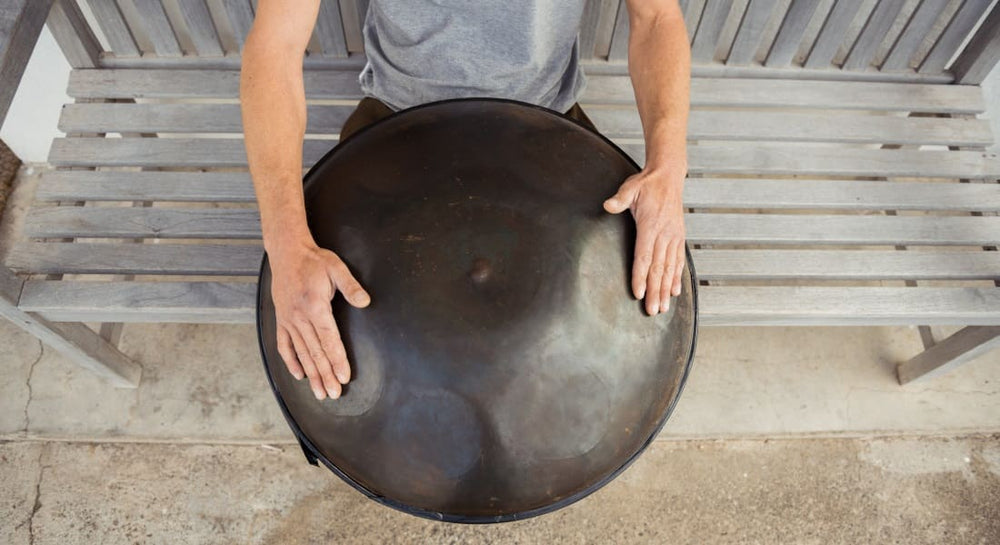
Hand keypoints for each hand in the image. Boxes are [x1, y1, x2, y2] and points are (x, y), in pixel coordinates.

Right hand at [268, 240, 370, 399]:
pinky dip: (291, 361)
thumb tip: (365, 302)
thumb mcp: (336, 267)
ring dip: (312, 374)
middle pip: (316, 352)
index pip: (329, 339)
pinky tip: (299, 375)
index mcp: (315, 306)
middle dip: (326, 375)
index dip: (337, 360)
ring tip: (319, 393)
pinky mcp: (281, 320)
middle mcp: (300, 317)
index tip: (344, 377)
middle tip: (333, 394)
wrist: (286, 252)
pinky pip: (284, 345)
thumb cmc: (314, 260)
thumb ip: (351, 286)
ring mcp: (288, 320)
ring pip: (302, 353)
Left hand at [603, 166, 685, 315]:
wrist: (669, 176)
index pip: (644, 256)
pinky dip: (677, 277)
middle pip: (658, 268)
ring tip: (663, 308)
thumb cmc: (647, 184)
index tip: (638, 293)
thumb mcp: (630, 187)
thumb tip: (608, 205)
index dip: (641, 276)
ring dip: (666, 289)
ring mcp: (673, 237)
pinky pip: (678, 261)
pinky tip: (674, 291)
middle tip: (652, 310)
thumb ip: (620, 198)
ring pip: (669, 268)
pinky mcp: (678, 237)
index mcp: (651, 225)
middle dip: (655, 291)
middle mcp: (665, 234)